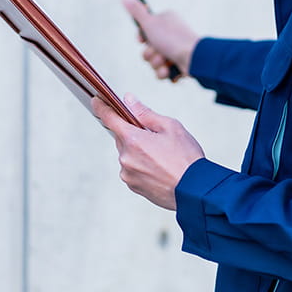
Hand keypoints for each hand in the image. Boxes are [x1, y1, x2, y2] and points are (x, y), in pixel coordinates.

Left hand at [92, 93, 204, 209]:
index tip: (96, 100)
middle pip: (122, 137)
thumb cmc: (186, 157)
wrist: (195, 191)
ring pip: (128, 154)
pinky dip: (141, 164)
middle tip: (155, 135)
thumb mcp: (170, 127)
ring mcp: (128, 174)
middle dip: (133, 133)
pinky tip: (159, 167)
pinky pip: (132, 169)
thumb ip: (145, 113)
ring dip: (138, 150)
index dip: (102, 107)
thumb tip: (128, 100)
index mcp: (133, 140)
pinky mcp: (134, 186)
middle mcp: (125, 158)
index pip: (110, 118)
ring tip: (162, 155)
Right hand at [123, 0, 199, 78]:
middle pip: (148, 47)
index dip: (141, 38)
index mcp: (165, 21)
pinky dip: (164, 71)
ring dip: (157, 63)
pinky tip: (169, 68)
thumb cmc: (173, 39)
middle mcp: (170, 34)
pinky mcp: (177, 63)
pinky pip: (162, 70)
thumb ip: (136, 11)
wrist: (193, 58)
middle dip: (150, 53)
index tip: (142, 40)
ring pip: (154, 60)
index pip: (145, 30)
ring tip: (166, 60)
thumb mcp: (150, 22)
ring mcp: (174, 49)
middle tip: (157, 50)